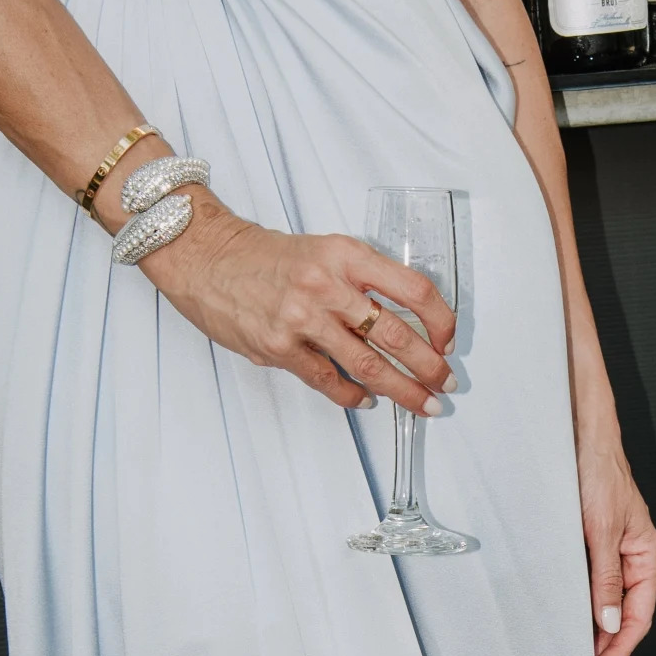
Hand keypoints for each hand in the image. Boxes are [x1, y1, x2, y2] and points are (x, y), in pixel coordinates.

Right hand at [136, 191, 455, 413]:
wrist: (207, 257)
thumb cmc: (266, 257)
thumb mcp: (325, 251)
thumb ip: (361, 281)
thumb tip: (405, 323)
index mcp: (347, 255)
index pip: (414, 290)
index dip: (440, 321)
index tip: (448, 341)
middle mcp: (327, 285)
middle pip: (396, 334)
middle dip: (429, 367)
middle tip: (444, 385)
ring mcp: (301, 318)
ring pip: (368, 365)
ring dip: (402, 391)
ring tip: (421, 404)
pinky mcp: (277, 347)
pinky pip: (327, 380)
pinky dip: (352, 394)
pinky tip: (367, 399)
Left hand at [580, 428, 655, 655]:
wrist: (583, 441)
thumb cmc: (601, 475)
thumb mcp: (601, 531)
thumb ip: (606, 578)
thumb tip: (609, 621)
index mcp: (648, 559)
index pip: (638, 618)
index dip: (619, 648)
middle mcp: (636, 561)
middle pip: (626, 616)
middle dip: (607, 645)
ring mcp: (616, 556)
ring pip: (609, 604)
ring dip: (595, 629)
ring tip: (576, 652)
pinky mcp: (596, 547)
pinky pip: (594, 586)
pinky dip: (584, 606)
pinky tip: (570, 618)